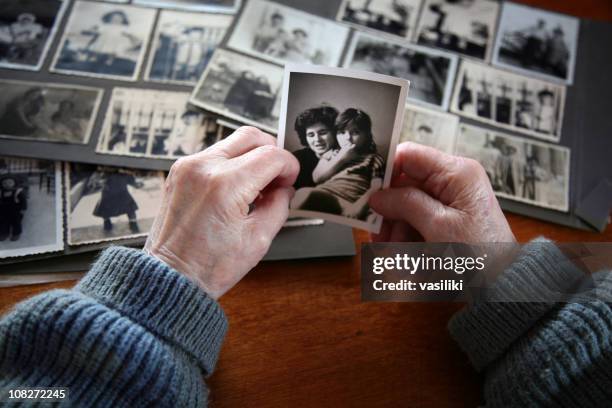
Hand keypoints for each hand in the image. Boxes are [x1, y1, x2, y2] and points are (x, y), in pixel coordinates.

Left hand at [144, 127, 298, 298]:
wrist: (170, 277)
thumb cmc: (209, 266)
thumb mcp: (258, 240)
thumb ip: (279, 206)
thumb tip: (285, 188)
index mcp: (226, 185)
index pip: (272, 156)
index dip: (289, 167)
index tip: (291, 181)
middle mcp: (203, 167)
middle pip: (252, 136)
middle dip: (272, 153)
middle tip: (277, 178)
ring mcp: (188, 166)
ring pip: (232, 142)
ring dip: (251, 158)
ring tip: (255, 188)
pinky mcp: (179, 171)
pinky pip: (214, 154)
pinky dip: (232, 165)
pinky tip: (236, 190)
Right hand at [368, 142, 514, 242]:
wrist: (504, 284)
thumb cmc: (481, 255)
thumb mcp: (439, 227)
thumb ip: (406, 204)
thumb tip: (377, 195)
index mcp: (456, 172)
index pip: (409, 155)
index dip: (385, 171)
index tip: (368, 192)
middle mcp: (453, 180)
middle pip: (405, 183)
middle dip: (389, 208)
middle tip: (376, 231)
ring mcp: (450, 199)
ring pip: (407, 204)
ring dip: (395, 227)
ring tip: (391, 251)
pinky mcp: (447, 217)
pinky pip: (418, 219)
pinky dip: (406, 235)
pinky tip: (403, 254)